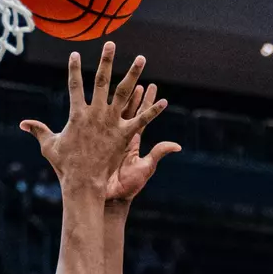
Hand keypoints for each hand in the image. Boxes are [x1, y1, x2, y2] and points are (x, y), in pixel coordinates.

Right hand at [20, 44, 166, 193]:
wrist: (83, 183)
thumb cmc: (65, 166)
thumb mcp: (50, 147)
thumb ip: (39, 131)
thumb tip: (22, 124)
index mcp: (77, 115)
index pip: (75, 86)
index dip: (74, 69)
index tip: (74, 53)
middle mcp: (96, 114)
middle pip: (102, 81)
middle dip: (106, 61)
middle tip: (110, 44)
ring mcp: (112, 123)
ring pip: (125, 93)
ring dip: (133, 74)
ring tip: (141, 58)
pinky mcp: (124, 135)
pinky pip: (141, 120)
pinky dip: (152, 111)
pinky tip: (163, 100)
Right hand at [106, 82, 181, 203]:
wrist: (110, 198)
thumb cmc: (127, 187)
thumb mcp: (145, 169)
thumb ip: (158, 154)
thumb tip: (177, 145)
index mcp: (132, 140)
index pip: (141, 116)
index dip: (145, 101)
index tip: (149, 85)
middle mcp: (121, 137)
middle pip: (126, 110)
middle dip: (130, 92)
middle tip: (134, 75)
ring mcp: (108, 140)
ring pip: (111, 114)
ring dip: (115, 98)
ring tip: (118, 81)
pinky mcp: (97, 145)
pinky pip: (97, 127)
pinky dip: (97, 114)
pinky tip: (95, 101)